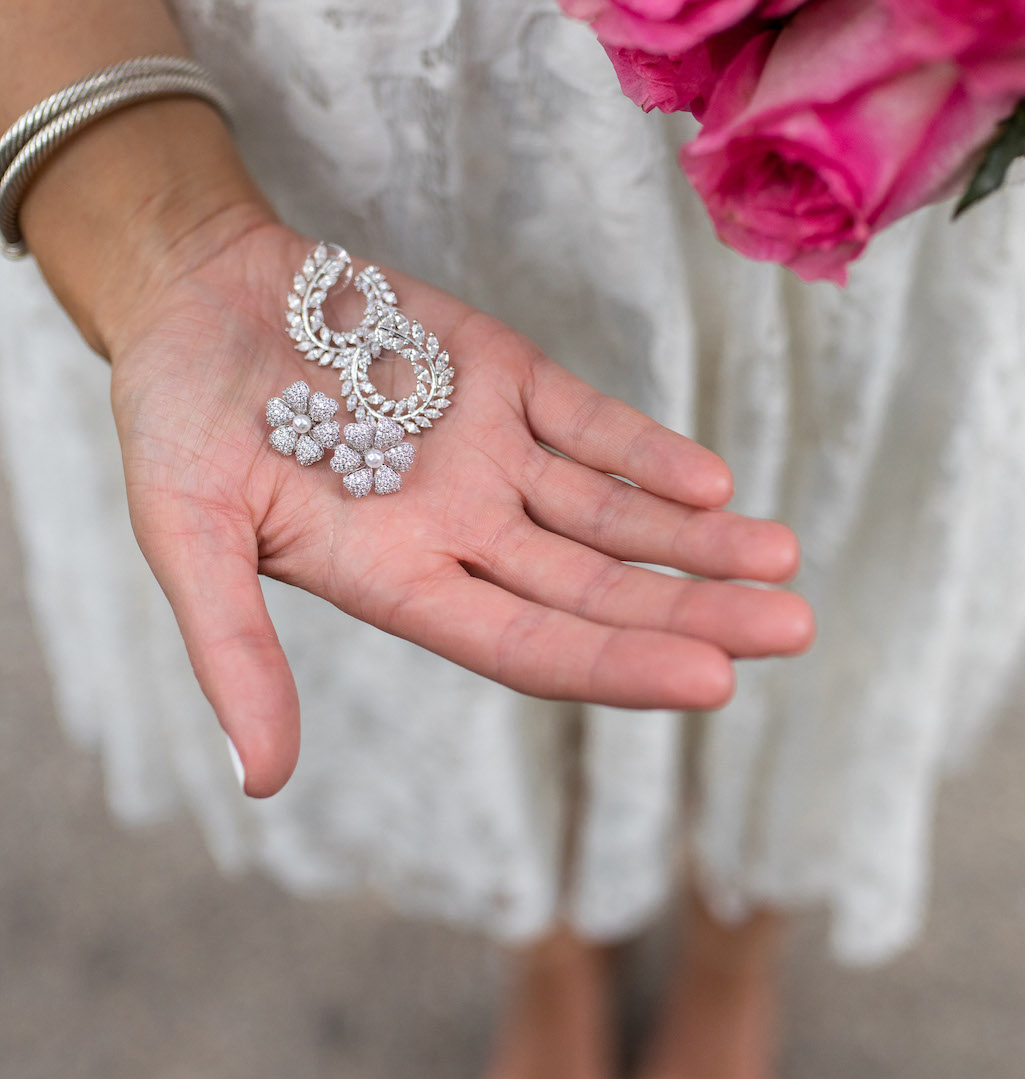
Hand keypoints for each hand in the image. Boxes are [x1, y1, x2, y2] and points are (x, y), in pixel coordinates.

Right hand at [107, 217, 812, 797]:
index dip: (617, 662)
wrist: (195, 294)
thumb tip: (260, 784)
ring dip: (697, 538)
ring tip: (783, 562)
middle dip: (693, 611)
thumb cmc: (175, 419)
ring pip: (614, 512)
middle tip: (796, 629)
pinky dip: (647, 450)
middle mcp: (461, 532)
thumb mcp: (187, 533)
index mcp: (397, 581)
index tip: (714, 681)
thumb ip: (231, 651)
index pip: (529, 644)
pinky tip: (713, 480)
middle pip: (596, 588)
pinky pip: (589, 424)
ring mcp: (489, 456)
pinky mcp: (503, 378)